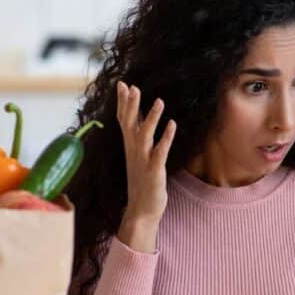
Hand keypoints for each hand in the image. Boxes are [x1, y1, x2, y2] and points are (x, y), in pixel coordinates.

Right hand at [117, 80, 175, 224]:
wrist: (141, 211)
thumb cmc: (142, 183)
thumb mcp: (138, 157)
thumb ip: (138, 138)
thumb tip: (139, 119)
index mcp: (129, 147)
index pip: (123, 120)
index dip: (122, 102)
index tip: (122, 83)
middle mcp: (133, 151)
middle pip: (129, 124)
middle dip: (130, 105)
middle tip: (130, 86)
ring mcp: (143, 161)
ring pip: (144, 135)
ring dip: (151, 118)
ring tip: (159, 100)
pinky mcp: (154, 171)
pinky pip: (160, 152)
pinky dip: (166, 138)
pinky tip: (172, 124)